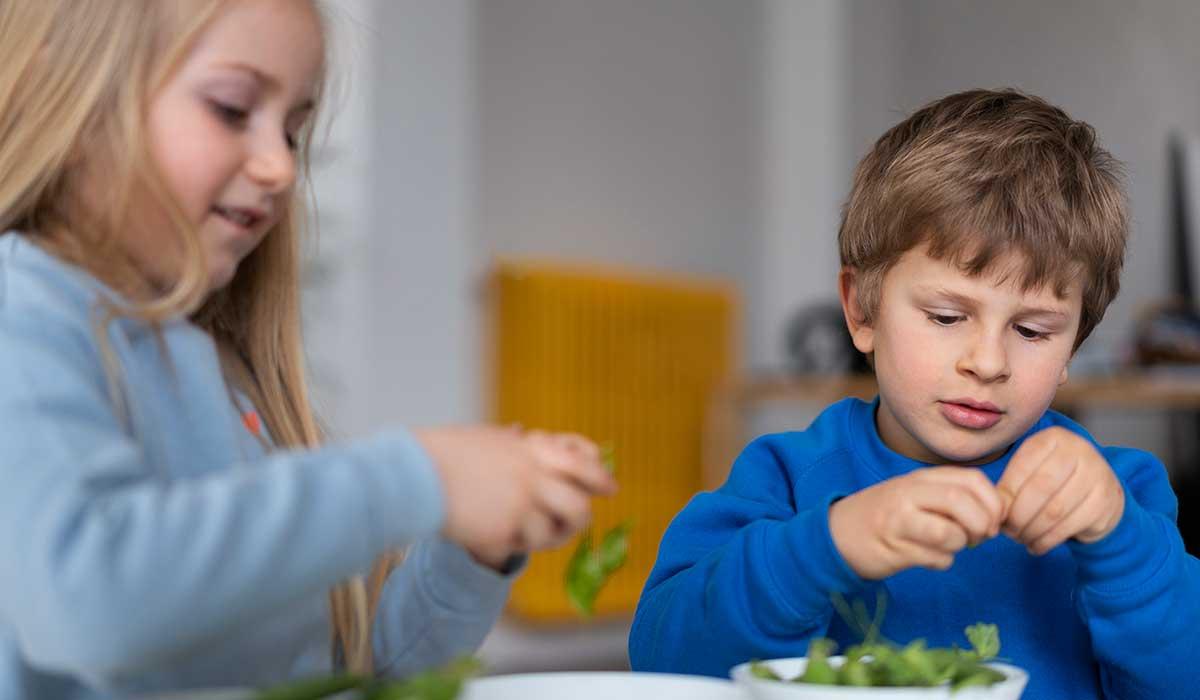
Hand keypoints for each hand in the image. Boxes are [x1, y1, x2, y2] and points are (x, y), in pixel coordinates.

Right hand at [413, 426, 617, 569]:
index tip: (610, 485)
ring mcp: (520, 504)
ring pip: (556, 530)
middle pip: (578, 502)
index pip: (578, 459)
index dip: (598, 473)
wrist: (414, 475)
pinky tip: (500, 535)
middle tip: (578, 521)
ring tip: (535, 533)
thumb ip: (517, 444)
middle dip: (582, 515)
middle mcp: (531, 475)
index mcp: (528, 449)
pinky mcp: (505, 531)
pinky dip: (517, 542)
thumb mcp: (488, 439)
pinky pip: (525, 544)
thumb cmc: (444, 455)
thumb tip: (536, 438)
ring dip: (552, 534)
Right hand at [829, 467, 1004, 578]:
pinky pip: (934, 558)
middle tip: (979, 538)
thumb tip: (996, 511)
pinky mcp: (893, 548)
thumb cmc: (886, 516)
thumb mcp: (916, 495)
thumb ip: (950, 496)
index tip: (992, 519)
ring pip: (949, 533)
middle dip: (981, 525)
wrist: (836, 534)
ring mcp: (899, 520)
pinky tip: (929, 558)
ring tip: (952, 547)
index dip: (992, 502)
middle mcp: (909, 493)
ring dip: (961, 545)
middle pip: (962, 502)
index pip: (972, 479)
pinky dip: (942, 562)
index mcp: (921, 478)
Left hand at [997, 426, 1123, 555]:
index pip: (1022, 467)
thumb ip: (1012, 484)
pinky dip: (1047, 540)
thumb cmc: (1055, 480)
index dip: (1006, 494)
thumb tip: (994, 509)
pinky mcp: (1104, 502)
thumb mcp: (1032, 471)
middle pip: (1039, 489)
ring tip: (1020, 539)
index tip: (995, 512)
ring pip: (1054, 511)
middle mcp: (1079, 450)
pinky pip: (1069, 526)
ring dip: (1031, 531)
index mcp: (1053, 438)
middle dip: (1018, 515)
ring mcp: (1096, 475)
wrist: (1099, 490)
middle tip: (1007, 531)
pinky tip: (1036, 545)